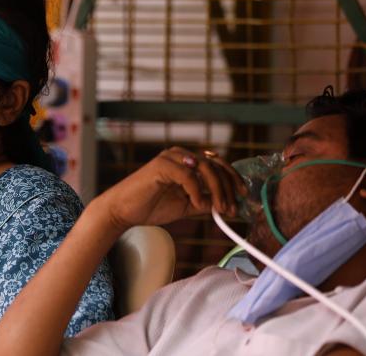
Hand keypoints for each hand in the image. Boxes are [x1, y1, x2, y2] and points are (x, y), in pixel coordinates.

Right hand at [90, 147, 245, 232]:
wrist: (123, 210)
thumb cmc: (150, 206)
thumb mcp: (185, 205)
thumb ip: (204, 201)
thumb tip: (227, 204)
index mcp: (186, 161)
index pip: (217, 164)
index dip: (233, 179)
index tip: (243, 197)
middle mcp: (179, 155)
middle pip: (214, 164)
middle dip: (228, 187)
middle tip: (232, 208)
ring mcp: (170, 158)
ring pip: (204, 168)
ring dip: (217, 190)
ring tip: (219, 209)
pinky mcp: (161, 165)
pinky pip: (188, 175)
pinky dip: (197, 191)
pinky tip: (198, 205)